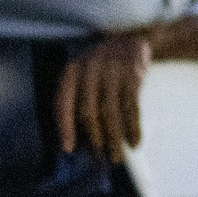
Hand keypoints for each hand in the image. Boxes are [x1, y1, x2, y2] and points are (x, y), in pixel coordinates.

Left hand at [56, 30, 151, 160]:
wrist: (131, 38)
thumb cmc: (102, 65)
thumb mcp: (82, 74)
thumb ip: (76, 100)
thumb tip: (76, 139)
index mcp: (71, 72)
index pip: (64, 104)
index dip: (65, 128)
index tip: (68, 149)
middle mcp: (89, 71)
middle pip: (88, 112)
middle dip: (94, 139)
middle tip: (99, 158)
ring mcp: (112, 72)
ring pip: (110, 113)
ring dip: (114, 139)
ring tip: (116, 156)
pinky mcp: (133, 76)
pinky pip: (132, 107)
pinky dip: (133, 127)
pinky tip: (134, 141)